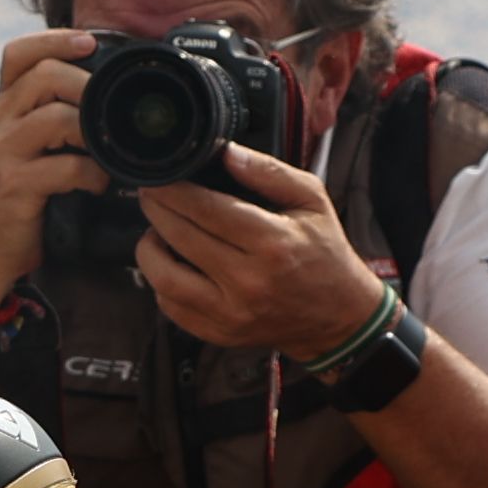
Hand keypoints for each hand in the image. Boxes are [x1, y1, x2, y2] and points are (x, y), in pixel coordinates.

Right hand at [0, 31, 112, 308]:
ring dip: (95, 130)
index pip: (18, 53)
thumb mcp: (29, 145)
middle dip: (88, 84)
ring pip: (56, 117)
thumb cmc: (21, 195)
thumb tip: (109, 92)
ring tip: (110, 151)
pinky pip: (66, 167)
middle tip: (114, 107)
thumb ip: (54, 115)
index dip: (55, 39)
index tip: (90, 42)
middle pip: (44, 75)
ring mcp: (4, 152)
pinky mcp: (15, 185)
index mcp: (4, 105)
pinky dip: (94, 174)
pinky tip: (98, 185)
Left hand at [129, 138, 385, 358]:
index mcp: (271, 242)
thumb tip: (226, 153)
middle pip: (181, 237)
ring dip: (149, 249)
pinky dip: (161, 281)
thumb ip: (269, 172)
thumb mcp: (312, 200)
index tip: (159, 177)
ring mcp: (230, 312)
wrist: (338, 318)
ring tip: (155, 230)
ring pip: (164, 278)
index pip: (207, 209)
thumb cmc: (325, 253)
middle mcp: (247, 280)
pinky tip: (170, 263)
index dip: (175, 190)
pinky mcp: (219, 334)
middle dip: (157, 210)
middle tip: (150, 194)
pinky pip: (171, 307)